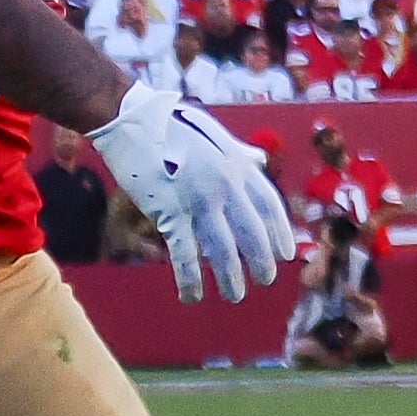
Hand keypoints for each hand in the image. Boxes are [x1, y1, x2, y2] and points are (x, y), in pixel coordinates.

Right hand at [92, 82, 300, 302]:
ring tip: (236, 295)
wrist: (131, 120)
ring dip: (231, 276)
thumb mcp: (216, 136)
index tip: (285, 254)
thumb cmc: (172, 125)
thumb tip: (260, 161)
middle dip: (261, 260)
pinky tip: (192, 295)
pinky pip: (184, 253)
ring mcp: (199, 199)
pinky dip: (189, 278)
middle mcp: (226, 184)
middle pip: (252, 232)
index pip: (269, 206)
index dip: (279, 232)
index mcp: (239, 166)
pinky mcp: (169, 211)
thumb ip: (239, 154)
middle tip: (266, 279)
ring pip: (222, 248)